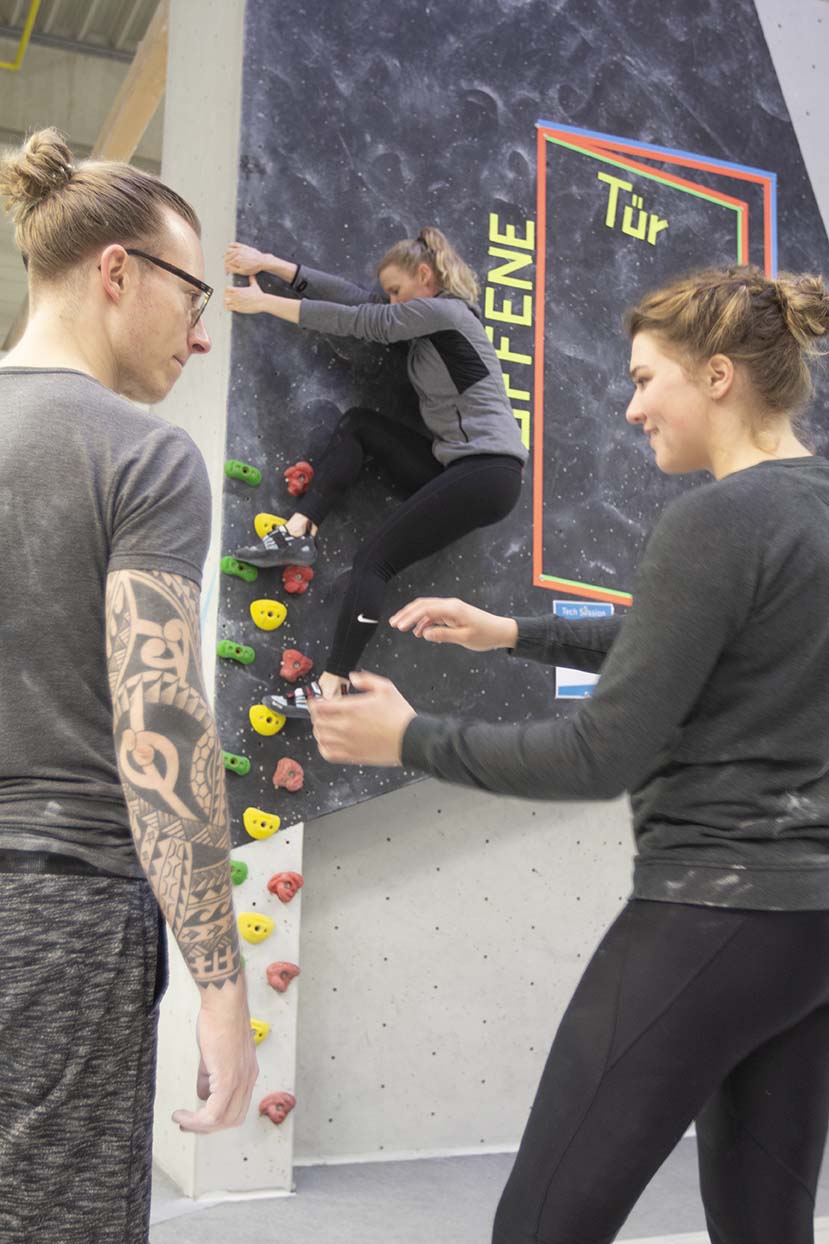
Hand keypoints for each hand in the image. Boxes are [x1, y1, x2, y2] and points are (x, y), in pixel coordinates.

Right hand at [171, 979, 258, 1132]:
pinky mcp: (228, 1080)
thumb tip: (201, 1095)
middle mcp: (248, 1080)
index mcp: (247, 1074)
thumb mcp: (214, 1055)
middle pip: (232, 1120)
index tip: (196, 1120)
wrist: (224, 1004)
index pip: (237, 1108)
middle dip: (208, 1128)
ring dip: (199, 1126)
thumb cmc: (219, 1020)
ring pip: (223, 1120)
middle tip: (187, 1125)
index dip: (217, 1120)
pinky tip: (182, 1115)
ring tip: (182, 1121)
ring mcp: (240, 1081)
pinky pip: (213, 1113)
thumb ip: (209, 1076)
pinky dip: (197, 1120)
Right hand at [224, 241, 266, 274]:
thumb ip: (233, 269)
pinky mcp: (243, 246)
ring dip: (226, 255)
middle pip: (226, 257)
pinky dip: (230, 246)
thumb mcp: (243, 272)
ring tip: (228, 259)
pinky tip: (229, 249)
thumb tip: (226, 268)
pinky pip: (234, 244)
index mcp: (236, 260)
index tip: (227, 273)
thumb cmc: (253, 268)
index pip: (227, 264)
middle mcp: (236, 253)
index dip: (226, 269)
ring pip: (228, 250)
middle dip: (226, 263)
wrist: (262, 261)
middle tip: (227, 268)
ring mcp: (239, 249)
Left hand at [224, 274, 268, 314]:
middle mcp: (236, 296)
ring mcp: (236, 302)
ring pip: (225, 302)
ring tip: (230, 303)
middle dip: (226, 296)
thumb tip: (252, 275)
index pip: (227, 288)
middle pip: (225, 295)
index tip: (229, 292)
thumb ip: (252, 280)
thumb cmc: (258, 295)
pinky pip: (229, 308)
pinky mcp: (238, 308)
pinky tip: (232, 308)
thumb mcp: (255, 286)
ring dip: (227, 303)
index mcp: (238, 290)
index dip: (227, 290)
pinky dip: (229, 308)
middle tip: (229, 298)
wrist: (261, 302)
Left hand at [308, 670, 415, 765]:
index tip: (316, 701)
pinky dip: (323, 747)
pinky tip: (327, 742)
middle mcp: (347, 726)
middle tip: (319, 712)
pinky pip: (328, 754)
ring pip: (321, 738)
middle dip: (315, 715)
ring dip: (318, 730)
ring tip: (323, 726)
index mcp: (352, 708)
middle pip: (318, 722)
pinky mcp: (353, 755)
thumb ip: (366, 679)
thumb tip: (353, 677)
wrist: (411, 739)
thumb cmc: (400, 716)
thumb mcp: (386, 688)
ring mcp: (348, 742)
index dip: (314, 703)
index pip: (320, 706)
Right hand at [390, 597, 517, 651]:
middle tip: (392, 623)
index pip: (425, 609)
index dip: (409, 617)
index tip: (398, 627)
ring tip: (401, 628)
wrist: (501, 631)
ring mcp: (451, 609)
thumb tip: (425, 633)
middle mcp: (450, 605)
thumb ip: (443, 635)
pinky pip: (434, 616)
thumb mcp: (464, 638)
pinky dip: (424, 622)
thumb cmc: (485, 635)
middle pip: (422, 605)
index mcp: (452, 609)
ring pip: (427, 610)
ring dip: (413, 618)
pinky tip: (419, 633)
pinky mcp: (453, 614)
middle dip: (406, 614)